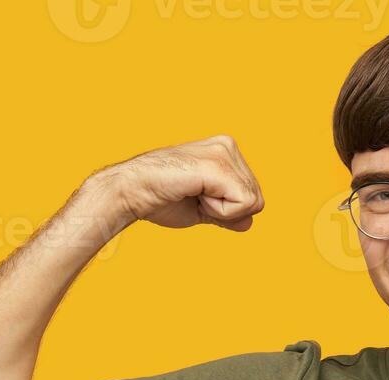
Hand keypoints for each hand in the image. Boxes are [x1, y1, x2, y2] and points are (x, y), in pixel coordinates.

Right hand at [88, 134, 264, 231]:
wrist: (131, 192)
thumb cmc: (159, 199)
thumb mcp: (202, 209)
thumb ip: (227, 214)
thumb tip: (249, 223)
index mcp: (225, 152)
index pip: (252, 196)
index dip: (228, 211)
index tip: (197, 199)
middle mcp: (227, 146)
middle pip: (257, 199)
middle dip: (228, 211)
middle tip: (194, 198)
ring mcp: (223, 152)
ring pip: (252, 202)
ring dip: (221, 210)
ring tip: (193, 194)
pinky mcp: (218, 165)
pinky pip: (243, 203)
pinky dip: (220, 211)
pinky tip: (195, 195)